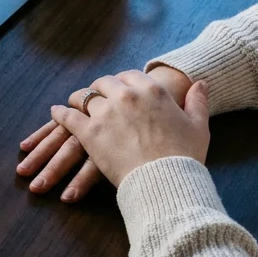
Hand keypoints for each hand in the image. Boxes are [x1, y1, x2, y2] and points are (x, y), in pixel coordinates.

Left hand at [49, 72, 210, 185]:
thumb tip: (201, 83)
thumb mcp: (198, 125)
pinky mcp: (88, 132)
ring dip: (78, 100)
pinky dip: (60, 113)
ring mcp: (105, 113)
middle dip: (99, 89)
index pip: (129, 76)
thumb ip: (197, 101)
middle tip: (96, 97)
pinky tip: (56, 113)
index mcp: (152, 90)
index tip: (118, 89)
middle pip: (104, 83)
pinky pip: (67, 117)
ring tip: (73, 104)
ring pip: (83, 97)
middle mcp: (126, 96)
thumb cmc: (185, 156)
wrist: (166, 180)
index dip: (121, 82)